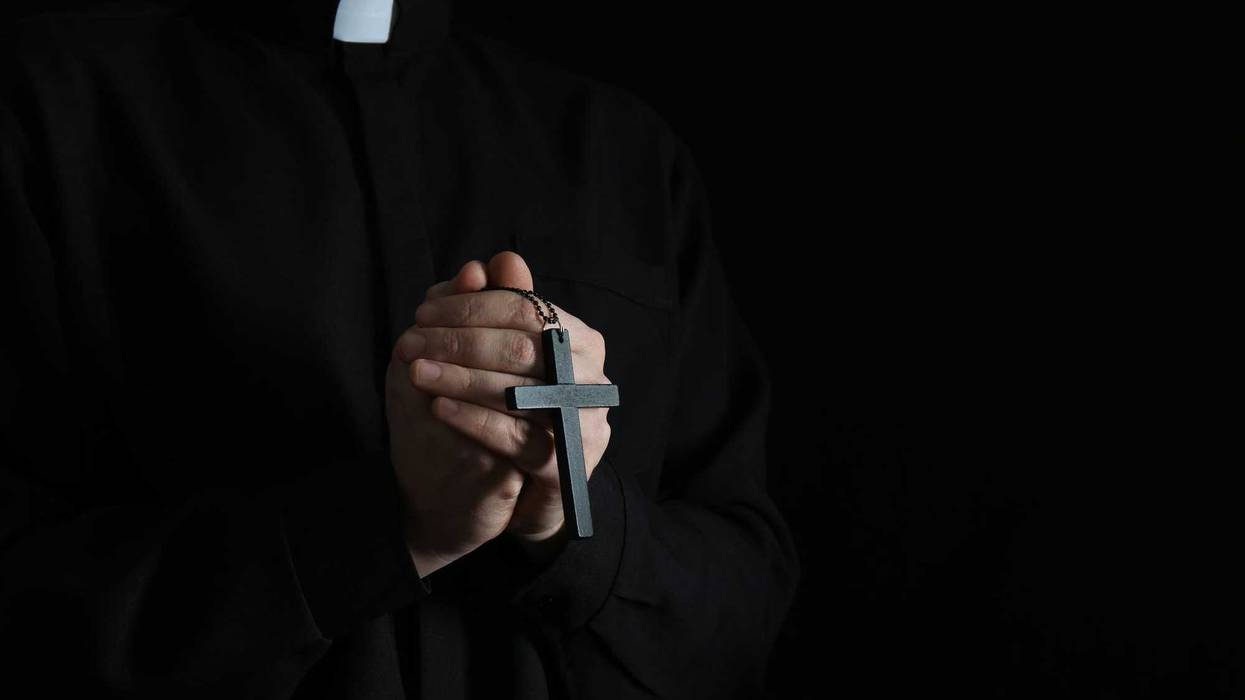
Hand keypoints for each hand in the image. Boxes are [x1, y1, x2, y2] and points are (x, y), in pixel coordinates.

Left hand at [395, 251, 612, 555]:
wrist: (529, 492)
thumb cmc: (512, 411)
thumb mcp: (502, 358)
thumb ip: (501, 308)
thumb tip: (500, 261)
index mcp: (580, 340)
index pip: (526, 309)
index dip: (471, 307)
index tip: (423, 314)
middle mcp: (591, 376)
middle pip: (521, 347)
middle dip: (458, 341)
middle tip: (411, 343)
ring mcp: (583, 422)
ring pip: (517, 390)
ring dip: (458, 377)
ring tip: (417, 371)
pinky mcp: (565, 464)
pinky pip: (514, 436)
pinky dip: (472, 418)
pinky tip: (438, 407)